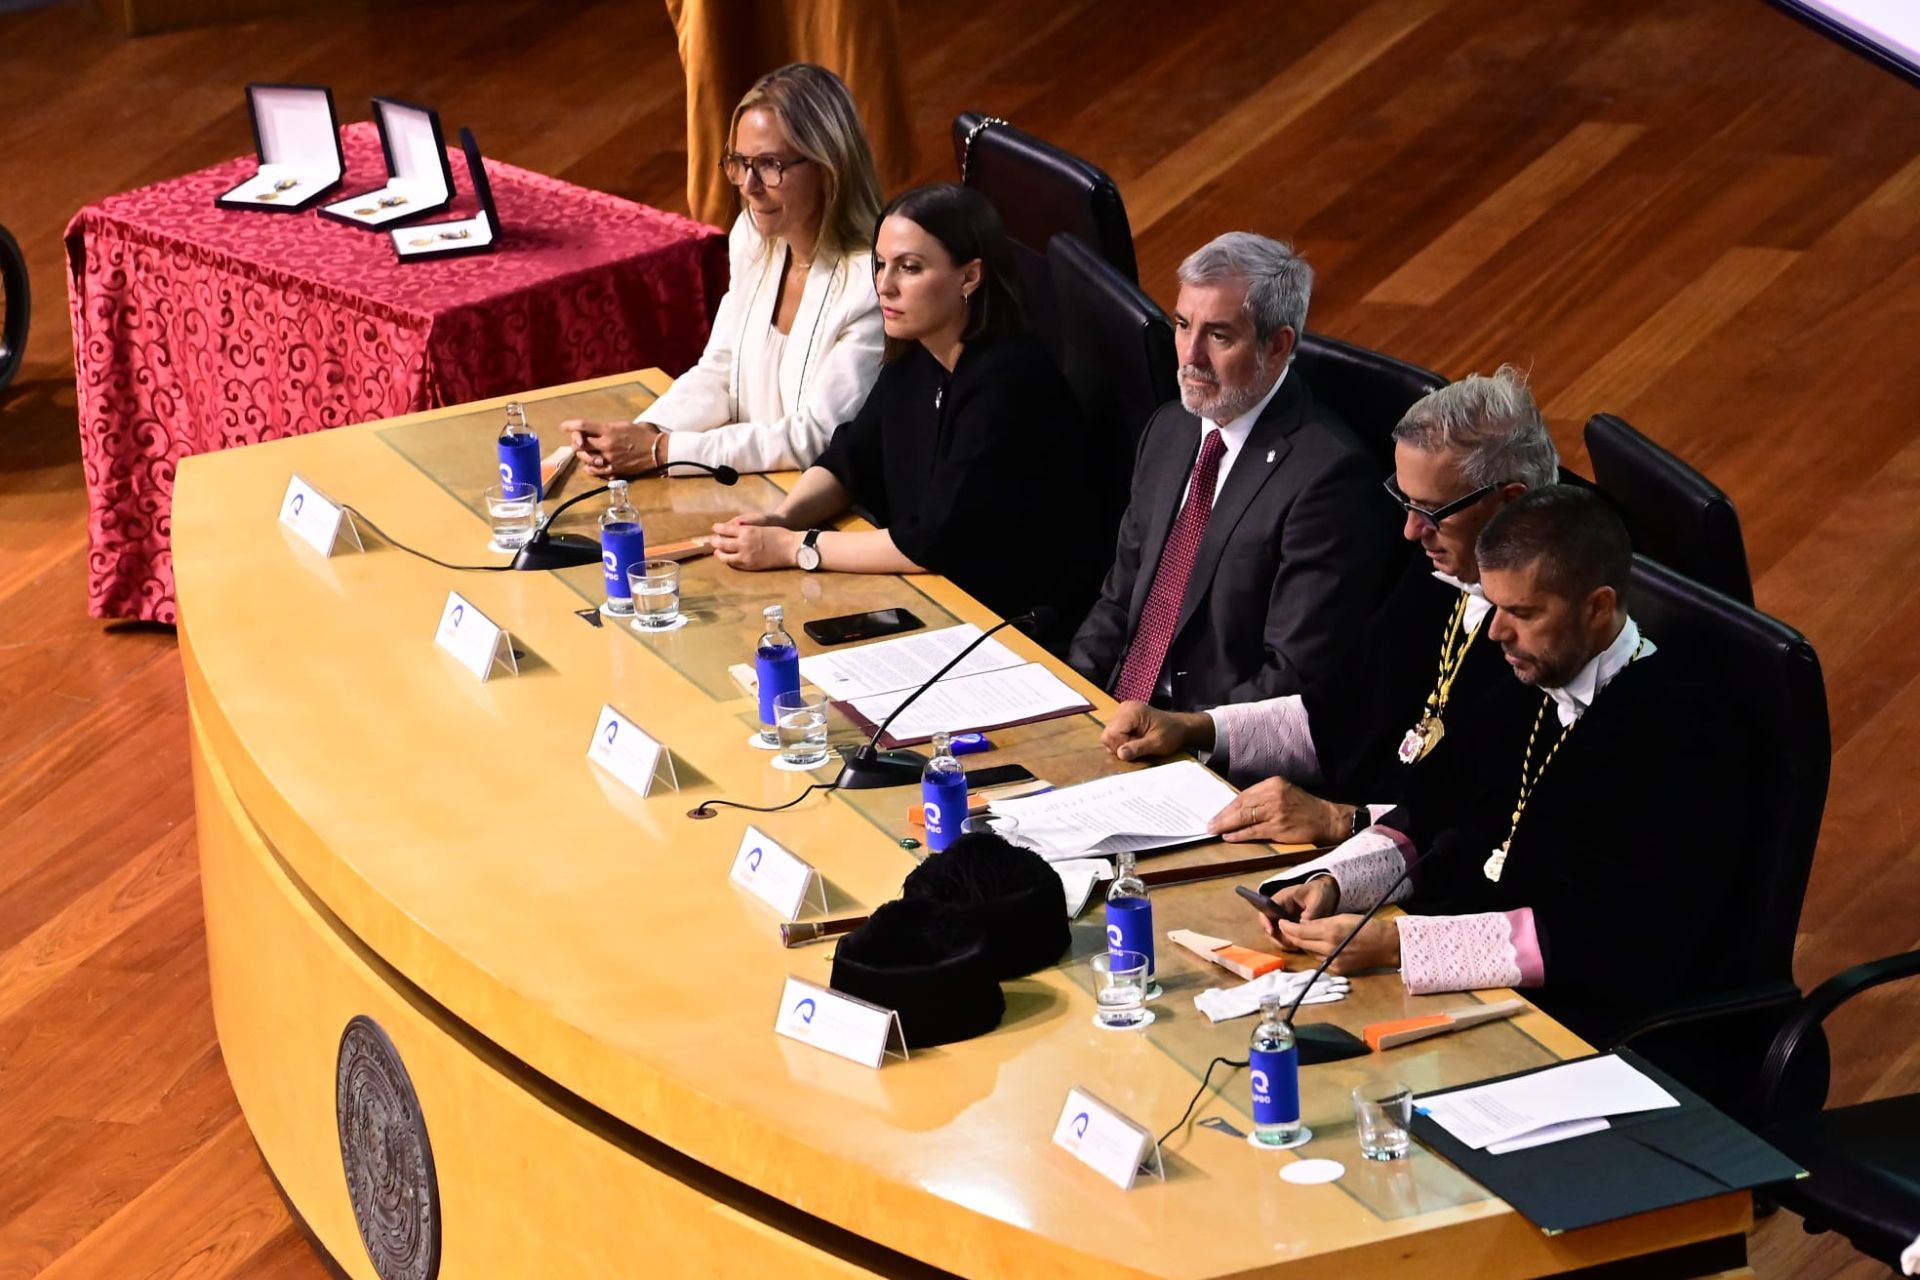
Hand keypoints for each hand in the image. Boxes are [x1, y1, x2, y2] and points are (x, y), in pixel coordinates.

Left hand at [561, 419, 660, 478]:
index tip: (563, 426)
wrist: (658, 451)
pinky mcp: (614, 470)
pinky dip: (590, 468)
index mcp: (608, 431)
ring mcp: (609, 459)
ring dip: (582, 455)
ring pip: (585, 459)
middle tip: (577, 441)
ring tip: (584, 452)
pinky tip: (590, 465)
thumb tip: (598, 430)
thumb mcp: (625, 424)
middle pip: (580, 444)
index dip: (570, 425)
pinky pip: (595, 471)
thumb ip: (609, 428)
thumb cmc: (644, 435)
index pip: (583, 426)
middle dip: (576, 441)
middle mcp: (606, 445)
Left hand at [709, 517, 800, 570]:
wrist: (790, 548)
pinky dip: (729, 561)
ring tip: (716, 552)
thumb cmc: (778, 534)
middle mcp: (743, 543)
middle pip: (721, 542)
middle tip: (712, 540)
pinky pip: (734, 564)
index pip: (725, 529)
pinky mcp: (750, 565)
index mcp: (746, 531)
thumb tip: (734, 527)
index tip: (715, 528)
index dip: (718, 528)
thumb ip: (746, 527)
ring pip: (724, 556)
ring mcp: (745, 556)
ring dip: (719, 553)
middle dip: (715, 541)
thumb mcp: (760, 525)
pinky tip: (727, 559)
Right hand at [1100, 702, 1210, 761]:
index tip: (1137, 749)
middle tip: (1138, 746)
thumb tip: (1120, 754)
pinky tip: (1135, 740)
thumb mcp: (1157, 743)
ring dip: (1122, 744)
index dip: (1121, 746)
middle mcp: (1123, 709)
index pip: (1112, 734)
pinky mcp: (1123, 718)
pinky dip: (1123, 740)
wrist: (1181, 727)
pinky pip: (1114, 733)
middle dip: (1120, 746)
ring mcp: (1122, 712)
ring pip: (1109, 735)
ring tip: (1138, 743)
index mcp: (1131, 711)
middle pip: (1108, 734)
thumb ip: (1138, 748)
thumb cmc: (1172, 734)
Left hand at [1207, 776, 1353, 844]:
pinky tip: (1230, 837)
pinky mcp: (1279, 827)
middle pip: (1241, 805)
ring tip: (1215, 831)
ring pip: (1245, 818)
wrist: (1328, 819)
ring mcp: (1276, 811)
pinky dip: (1240, 835)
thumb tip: (1238, 809)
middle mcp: (1273, 795)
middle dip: (1223, 816)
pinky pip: (1254, 831)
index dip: (1228, 806)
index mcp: (1273, 783)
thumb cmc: (1305, 808)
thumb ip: (1263, 798)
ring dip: (1227, 826)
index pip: (1244, 795)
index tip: (1217, 814)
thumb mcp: (1284, 793)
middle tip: (1210, 824)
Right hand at [1252, 875, 1339, 943]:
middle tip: (1289, 945)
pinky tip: (1299, 947)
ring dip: (1282, 942)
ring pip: (1275, 934)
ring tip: (1296, 948)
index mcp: (1281, 899)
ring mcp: (1283, 919)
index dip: (1265, 921)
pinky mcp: (1290, 927)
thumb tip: (1304, 920)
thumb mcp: (1317, 898)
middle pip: (1268, 926)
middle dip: (1276, 937)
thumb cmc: (1319, 892)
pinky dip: (1289, 944)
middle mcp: (1278, 910)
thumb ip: (1312, 909)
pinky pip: (1284, 937)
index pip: (1265, 910)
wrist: (1325, 894)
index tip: (1271, 932)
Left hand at [1272, 913, 1399, 973]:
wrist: (1387, 945)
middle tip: (1285, 928)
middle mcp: (1329, 948)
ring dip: (1304, 944)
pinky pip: (1320, 960)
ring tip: (1302, 935)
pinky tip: (1318, 946)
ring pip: (1310, 952)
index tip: (1281, 922)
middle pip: (1301, 943)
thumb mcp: (1341, 917)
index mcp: (1331, 932)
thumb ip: (1320, 922)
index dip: (1287, 927)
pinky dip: (1316, 952)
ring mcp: (1333, 961)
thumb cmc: (1366, 926)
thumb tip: (1303, 925)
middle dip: (1291, 935)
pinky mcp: (1338, 970)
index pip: (1300, 931)